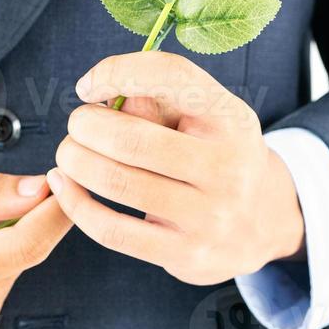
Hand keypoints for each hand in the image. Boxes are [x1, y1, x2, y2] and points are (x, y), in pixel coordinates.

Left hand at [48, 51, 304, 285]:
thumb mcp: (203, 115)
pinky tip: (65, 187)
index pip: (171, 77)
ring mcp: (211, 217)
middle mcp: (228, 167)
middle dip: (86, 127)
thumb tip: (98, 93)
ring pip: (118, 184)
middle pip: (133, 139)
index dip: (118, 73)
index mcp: (231, 119)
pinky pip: (113, 231)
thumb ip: (155, 95)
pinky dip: (77, 205)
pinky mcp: (188, 255)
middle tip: (76, 125)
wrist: (263, 221)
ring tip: (68, 154)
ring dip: (76, 163)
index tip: (87, 86)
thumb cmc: (214, 153)